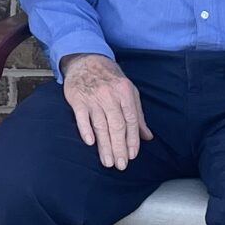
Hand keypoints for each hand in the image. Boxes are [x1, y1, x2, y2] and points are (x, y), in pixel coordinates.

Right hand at [61, 54, 149, 170]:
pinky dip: (86, 130)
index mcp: (125, 92)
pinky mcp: (77, 99)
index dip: (132, 140)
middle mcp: (109, 95)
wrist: (86, 60)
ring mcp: (92, 97)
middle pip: (116, 125)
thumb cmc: (110, 78)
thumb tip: (147, 136)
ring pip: (100, 125)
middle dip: (119, 147)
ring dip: (104, 146)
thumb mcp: (129, 92)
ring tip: (108, 162)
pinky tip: (90, 143)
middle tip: (120, 165)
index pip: (131, 120)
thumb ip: (138, 115)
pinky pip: (82, 117)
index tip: (132, 155)